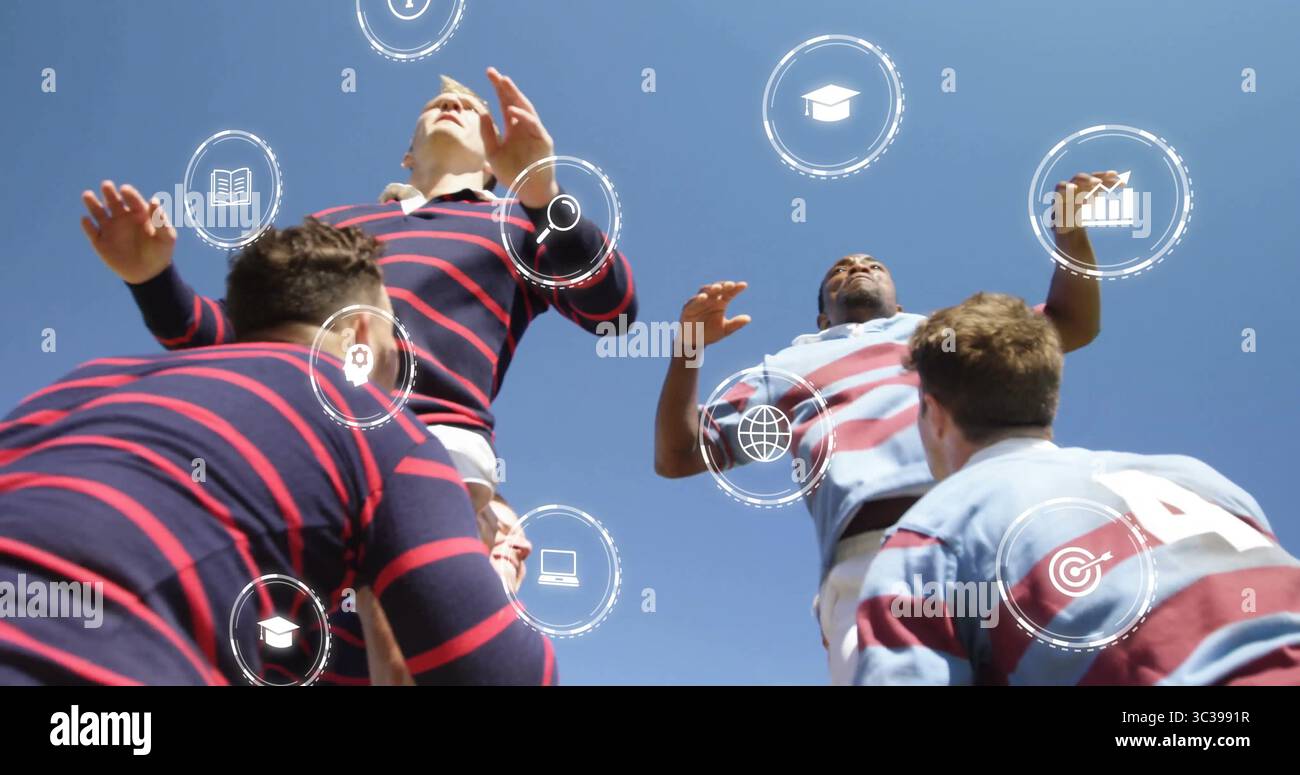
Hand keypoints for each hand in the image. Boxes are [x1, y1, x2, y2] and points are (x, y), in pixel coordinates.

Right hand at [80, 181, 175, 283]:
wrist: (148, 273)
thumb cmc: (160, 252)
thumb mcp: (166, 237)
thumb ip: (160, 220)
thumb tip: (154, 200)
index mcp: (138, 213)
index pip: (132, 199)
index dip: (129, 193)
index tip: (125, 189)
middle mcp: (122, 216)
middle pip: (113, 201)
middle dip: (109, 192)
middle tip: (106, 185)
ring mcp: (110, 227)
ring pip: (98, 212)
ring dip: (92, 203)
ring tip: (87, 195)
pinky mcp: (100, 241)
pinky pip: (91, 231)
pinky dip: (87, 225)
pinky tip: (86, 220)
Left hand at [476, 67, 557, 208]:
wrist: (529, 191)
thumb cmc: (513, 173)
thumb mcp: (493, 153)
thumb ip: (488, 135)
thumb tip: (481, 114)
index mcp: (513, 127)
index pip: (504, 103)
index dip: (498, 89)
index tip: (489, 74)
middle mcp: (524, 126)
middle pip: (514, 101)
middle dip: (505, 87)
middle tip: (493, 73)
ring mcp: (535, 131)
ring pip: (525, 108)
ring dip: (515, 95)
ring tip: (505, 82)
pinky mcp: (543, 140)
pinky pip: (533, 125)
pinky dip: (523, 117)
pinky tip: (512, 110)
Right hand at [681, 281, 750, 346]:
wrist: (694, 343)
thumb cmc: (710, 333)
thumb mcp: (725, 330)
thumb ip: (735, 324)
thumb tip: (748, 318)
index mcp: (721, 303)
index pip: (729, 293)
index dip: (736, 288)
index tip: (744, 285)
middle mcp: (710, 300)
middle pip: (717, 289)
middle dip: (723, 286)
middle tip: (731, 285)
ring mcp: (699, 302)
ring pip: (705, 291)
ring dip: (711, 289)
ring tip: (718, 288)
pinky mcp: (688, 308)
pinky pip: (693, 302)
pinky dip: (698, 299)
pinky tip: (704, 297)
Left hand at [1054, 170, 1124, 236]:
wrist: (1067, 221)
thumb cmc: (1063, 224)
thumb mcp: (1061, 227)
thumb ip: (1060, 226)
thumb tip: (1059, 231)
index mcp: (1061, 195)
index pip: (1061, 187)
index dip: (1067, 187)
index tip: (1074, 189)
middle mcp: (1072, 187)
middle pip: (1078, 178)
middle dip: (1087, 179)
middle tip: (1097, 182)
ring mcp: (1083, 186)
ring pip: (1093, 178)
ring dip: (1103, 177)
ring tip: (1114, 176)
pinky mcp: (1093, 188)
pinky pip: (1103, 182)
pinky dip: (1111, 181)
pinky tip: (1121, 182)